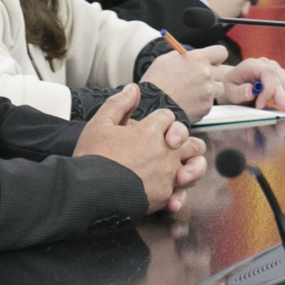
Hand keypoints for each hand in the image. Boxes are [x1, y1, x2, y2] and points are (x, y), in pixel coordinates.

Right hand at [75, 86, 198, 212]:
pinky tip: (169, 193)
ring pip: (196, 165)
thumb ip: (119, 104)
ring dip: (192, 166)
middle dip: (183, 142)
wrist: (88, 192)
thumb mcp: (99, 124)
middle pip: (191, 140)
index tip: (150, 129)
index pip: (168, 117)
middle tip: (171, 147)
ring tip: (180, 170)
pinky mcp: (166, 195)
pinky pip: (183, 192)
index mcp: (151, 130)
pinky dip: (178, 192)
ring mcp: (168, 173)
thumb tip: (133, 89)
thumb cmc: (92, 158)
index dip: (160, 121)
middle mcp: (166, 150)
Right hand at [142, 42, 229, 118]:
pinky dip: (201, 103)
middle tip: (195, 81)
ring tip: (190, 93)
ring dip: (208, 90)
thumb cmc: (154, 82)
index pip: (221, 52)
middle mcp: (207, 74)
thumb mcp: (164, 60)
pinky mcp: (207, 107)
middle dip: (210, 75)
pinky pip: (209, 103)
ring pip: (217, 89)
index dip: (216, 57)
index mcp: (198, 59)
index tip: (210, 61)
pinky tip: (187, 103)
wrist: (150, 107)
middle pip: (219, 72)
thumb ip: (182, 55)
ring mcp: (208, 91)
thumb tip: (189, 55)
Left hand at [221, 56, 284, 111]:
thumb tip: (251, 90)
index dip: (268, 90)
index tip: (261, 106)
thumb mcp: (230, 91)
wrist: (233, 83)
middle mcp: (266, 64)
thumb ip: (239, 91)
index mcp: (252, 64)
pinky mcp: (280, 76)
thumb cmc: (231, 87)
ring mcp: (275, 69)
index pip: (267, 73)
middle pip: (280, 79)